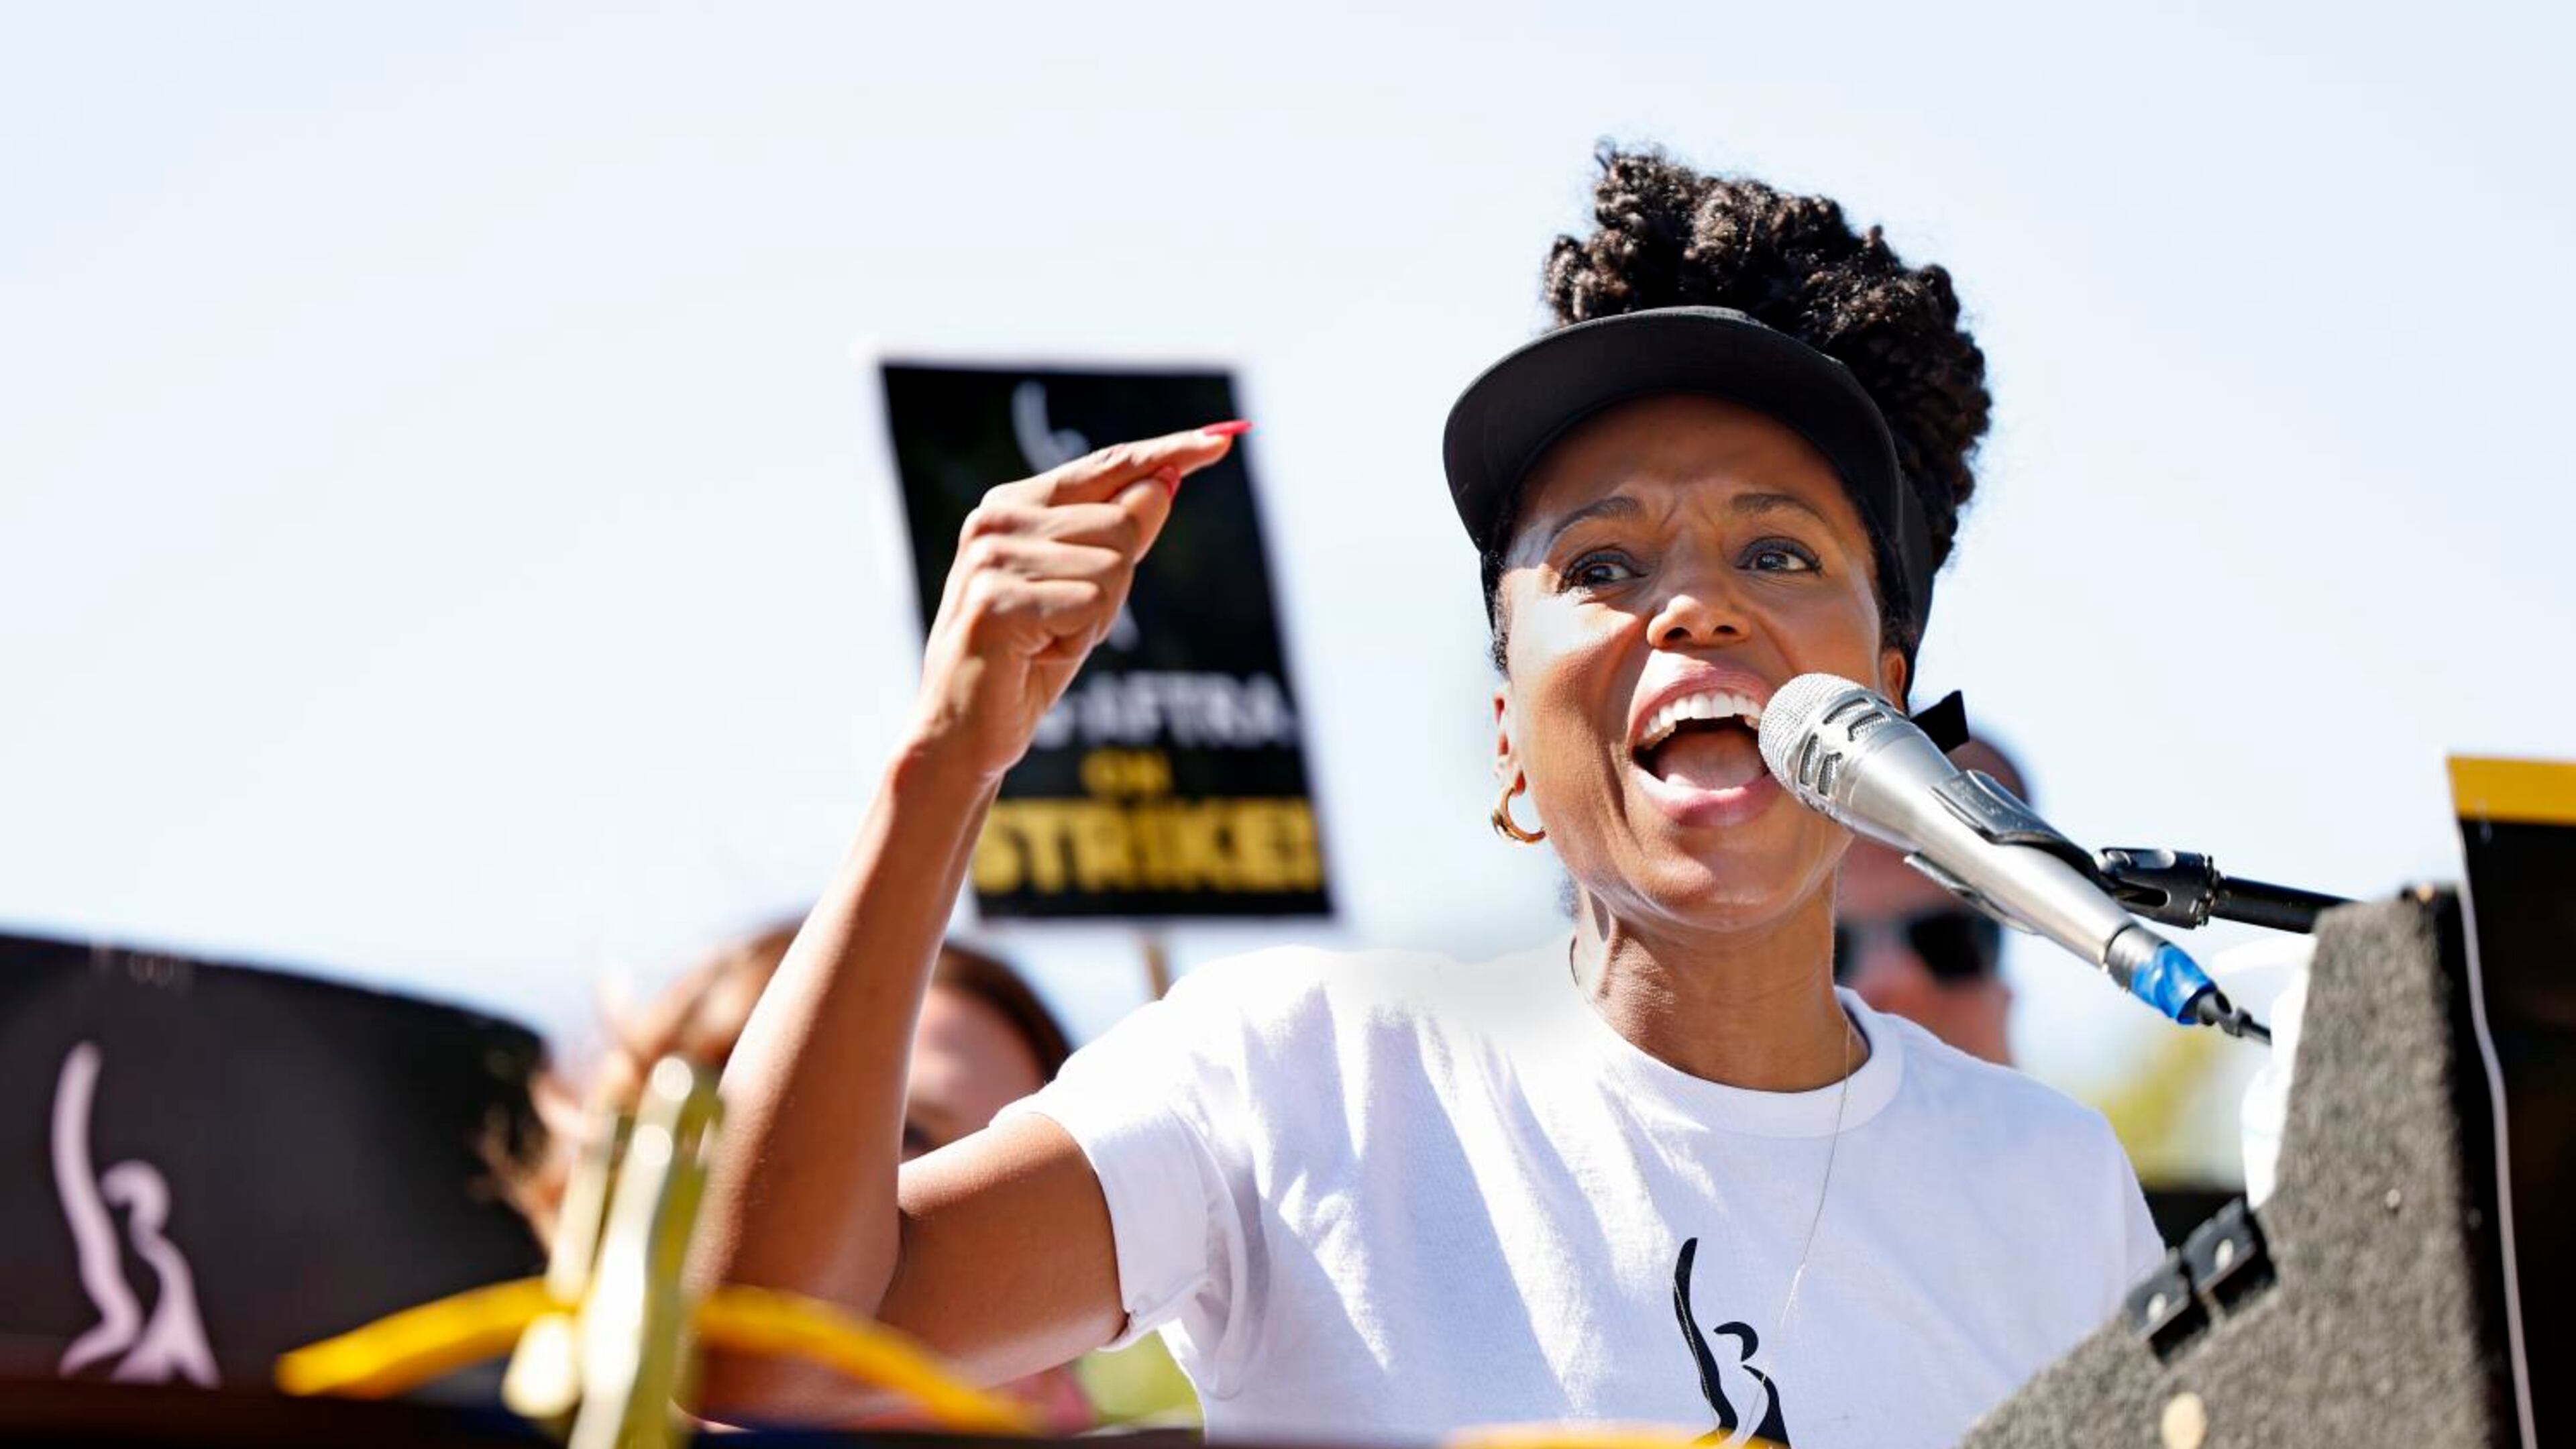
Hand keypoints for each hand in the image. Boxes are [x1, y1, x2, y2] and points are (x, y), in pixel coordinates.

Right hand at [903, 425, 1237, 783]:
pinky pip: (1091, 604)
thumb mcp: (1086, 590)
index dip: (1167, 453)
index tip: (1222, 439)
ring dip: (1097, 619)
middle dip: (1116, 585)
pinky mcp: (997, 599)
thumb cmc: (1027, 661)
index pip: (1106, 467)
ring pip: (1113, 565)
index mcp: (1014, 505)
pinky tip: (1035, 656)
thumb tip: (1166, 480)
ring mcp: (993, 557)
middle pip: (1122, 524)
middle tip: (1064, 626)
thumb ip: (1118, 534)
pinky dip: (1079, 640)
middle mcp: (997, 519)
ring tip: (1045, 642)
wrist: (964, 733)